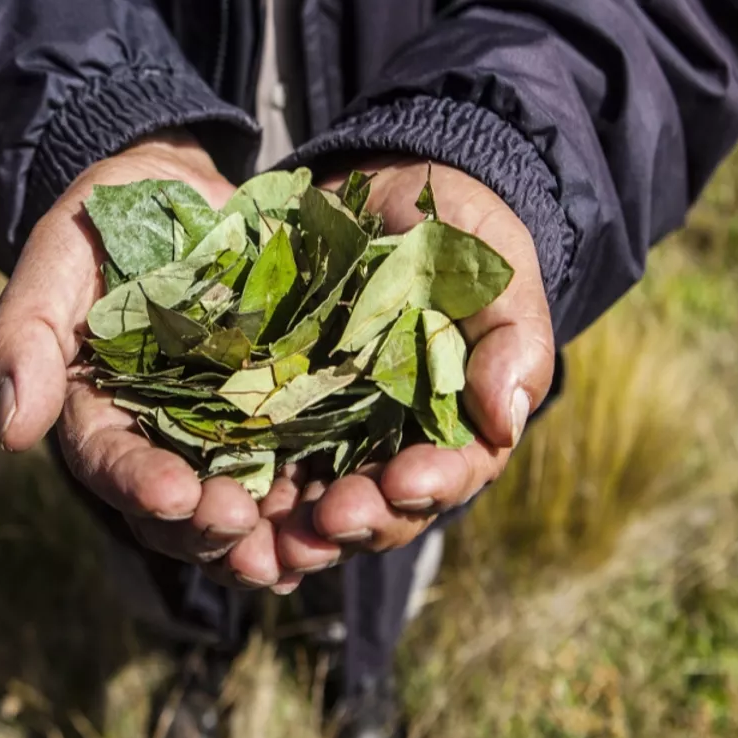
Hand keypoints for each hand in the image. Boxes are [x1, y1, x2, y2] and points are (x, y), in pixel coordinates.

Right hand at [0, 133, 298, 588]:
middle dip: (207, 526)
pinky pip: (297, 476)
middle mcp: (161, 442)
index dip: (139, 484)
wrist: (183, 197)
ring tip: (300, 549)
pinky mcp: (280, 420)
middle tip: (241, 524)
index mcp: (99, 415)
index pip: (110, 463)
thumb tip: (12, 434)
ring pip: (240, 510)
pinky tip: (340, 524)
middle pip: (176, 510)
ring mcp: (224, 437)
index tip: (173, 494)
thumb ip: (26, 335)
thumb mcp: (58, 258)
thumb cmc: (109, 222)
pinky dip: (314, 506)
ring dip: (267, 540)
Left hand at [275, 160, 556, 572]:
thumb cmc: (455, 235)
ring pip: (318, 504)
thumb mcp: (494, 271)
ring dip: (299, 531)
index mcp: (456, 423)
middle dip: (360, 521)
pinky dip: (247, 494)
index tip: (404, 481)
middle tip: (330, 521)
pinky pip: (261, 466)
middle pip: (382, 508)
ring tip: (276, 541)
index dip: (431, 485)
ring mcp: (332, 433)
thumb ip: (510, 340)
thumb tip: (506, 420)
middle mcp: (393, 443)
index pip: (452, 472)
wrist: (382, 195)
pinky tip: (227, 505)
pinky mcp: (277, 412)